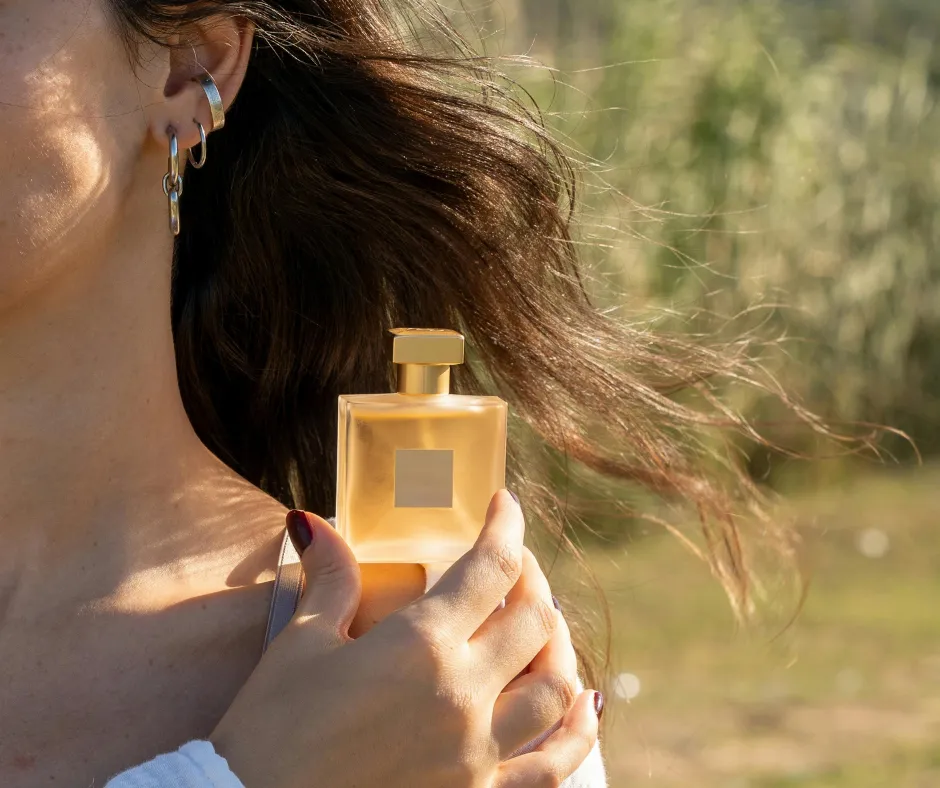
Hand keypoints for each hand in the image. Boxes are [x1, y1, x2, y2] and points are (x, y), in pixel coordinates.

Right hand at [210, 490, 599, 787]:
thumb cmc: (269, 732)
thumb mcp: (299, 645)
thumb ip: (330, 581)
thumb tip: (316, 522)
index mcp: (420, 645)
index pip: (491, 568)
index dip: (506, 525)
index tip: (504, 505)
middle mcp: (462, 695)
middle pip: (534, 620)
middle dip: (531, 579)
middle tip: (512, 566)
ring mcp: (477, 754)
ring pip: (555, 687)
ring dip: (557, 646)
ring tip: (540, 627)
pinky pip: (552, 768)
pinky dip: (576, 733)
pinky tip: (582, 706)